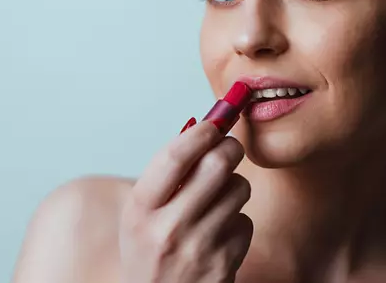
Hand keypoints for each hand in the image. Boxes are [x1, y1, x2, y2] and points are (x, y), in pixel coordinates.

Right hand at [119, 120, 252, 282]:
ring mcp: (199, 248)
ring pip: (239, 188)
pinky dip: (237, 220)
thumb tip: (208, 124)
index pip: (174, 157)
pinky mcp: (225, 263)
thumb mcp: (142, 212)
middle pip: (216, 165)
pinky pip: (245, 220)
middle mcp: (167, 229)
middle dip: (229, 148)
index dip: (201, 132)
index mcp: (140, 210)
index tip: (215, 121)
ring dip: (234, 186)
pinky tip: (219, 233)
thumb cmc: (152, 249)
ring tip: (217, 199)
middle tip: (229, 147)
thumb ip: (168, 172)